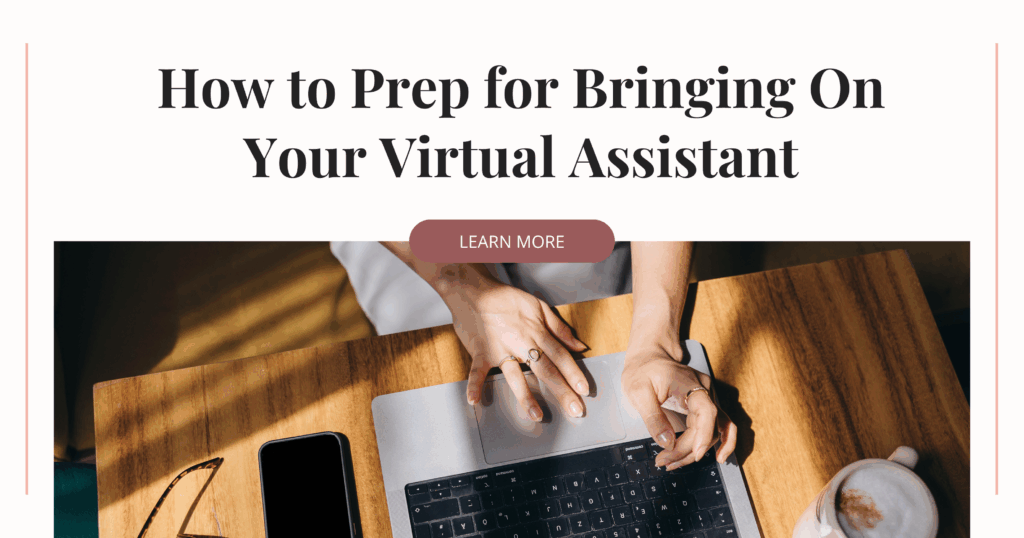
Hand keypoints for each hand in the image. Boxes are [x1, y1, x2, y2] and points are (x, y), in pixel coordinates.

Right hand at [451, 281, 589, 420]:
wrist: (474, 290)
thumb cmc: (506, 298)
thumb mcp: (538, 306)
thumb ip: (559, 328)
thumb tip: (579, 346)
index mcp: (536, 331)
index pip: (560, 356)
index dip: (574, 373)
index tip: (584, 390)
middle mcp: (521, 342)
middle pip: (545, 370)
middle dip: (561, 391)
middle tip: (574, 410)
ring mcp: (500, 348)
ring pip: (515, 375)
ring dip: (526, 396)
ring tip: (536, 415)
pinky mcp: (481, 351)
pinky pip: (476, 370)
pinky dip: (474, 385)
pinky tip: (474, 400)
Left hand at [621, 343, 737, 467]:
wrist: (648, 356)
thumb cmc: (642, 370)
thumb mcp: (638, 392)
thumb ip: (653, 417)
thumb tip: (667, 443)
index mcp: (689, 383)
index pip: (707, 412)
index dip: (704, 435)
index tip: (694, 454)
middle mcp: (704, 390)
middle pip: (708, 427)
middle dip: (688, 450)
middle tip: (664, 462)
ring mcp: (707, 397)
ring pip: (714, 430)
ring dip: (697, 450)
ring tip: (674, 463)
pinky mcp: (704, 404)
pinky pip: (718, 425)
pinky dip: (719, 442)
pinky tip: (719, 457)